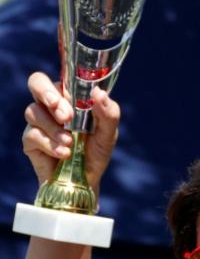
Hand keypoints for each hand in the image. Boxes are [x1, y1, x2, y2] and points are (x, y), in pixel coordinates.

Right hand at [22, 72, 119, 191]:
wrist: (85, 180)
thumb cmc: (96, 152)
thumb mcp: (108, 133)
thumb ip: (109, 113)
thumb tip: (99, 93)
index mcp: (70, 99)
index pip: (60, 78)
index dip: (62, 81)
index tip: (68, 99)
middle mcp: (51, 106)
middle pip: (36, 82)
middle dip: (48, 95)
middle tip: (65, 116)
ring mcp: (38, 122)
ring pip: (33, 111)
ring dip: (54, 129)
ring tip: (70, 143)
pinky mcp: (30, 140)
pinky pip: (32, 135)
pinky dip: (50, 145)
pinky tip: (64, 154)